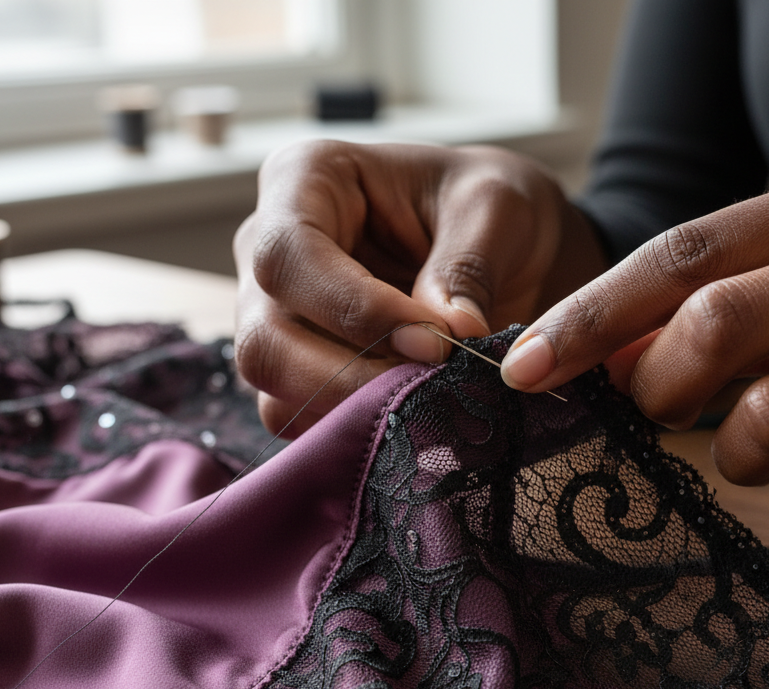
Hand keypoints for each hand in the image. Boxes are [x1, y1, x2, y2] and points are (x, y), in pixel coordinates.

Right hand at [234, 140, 605, 435]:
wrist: (504, 240)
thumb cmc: (489, 202)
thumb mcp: (497, 208)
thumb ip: (467, 267)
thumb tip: (449, 336)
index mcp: (303, 180)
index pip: (290, 255)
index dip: (356, 309)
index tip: (436, 341)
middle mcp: (267, 249)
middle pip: (263, 337)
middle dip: (349, 376)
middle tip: (435, 385)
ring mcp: (273, 314)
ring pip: (274, 388)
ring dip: (355, 408)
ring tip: (432, 398)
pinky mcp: (295, 369)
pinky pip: (298, 418)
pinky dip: (356, 428)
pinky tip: (415, 412)